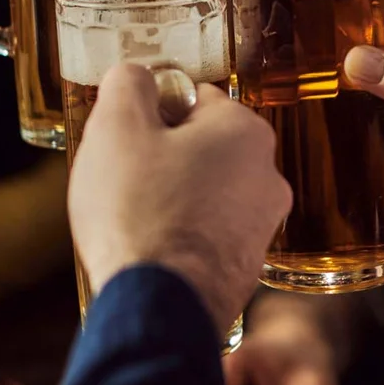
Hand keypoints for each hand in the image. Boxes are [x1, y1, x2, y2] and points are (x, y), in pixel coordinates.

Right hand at [67, 65, 292, 335]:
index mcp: (245, 131)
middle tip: (123, 178)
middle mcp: (267, 177)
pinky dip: (179, 237)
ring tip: (133, 218)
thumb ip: (129, 84)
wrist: (157, 308)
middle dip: (162, 158)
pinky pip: (205, 236)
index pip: (195, 99)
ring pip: (204, 193)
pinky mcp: (244, 269)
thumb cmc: (138, 213)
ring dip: (171, 198)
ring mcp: (260, 228)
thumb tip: (136, 76)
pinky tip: (150, 250)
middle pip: (201, 148)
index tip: (126, 138)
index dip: (151, 114)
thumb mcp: (116, 127)